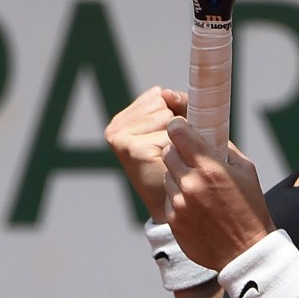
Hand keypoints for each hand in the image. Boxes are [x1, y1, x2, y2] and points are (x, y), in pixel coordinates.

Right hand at [104, 87, 186, 222]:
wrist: (179, 204)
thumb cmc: (183, 163)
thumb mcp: (179, 126)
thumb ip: (176, 103)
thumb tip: (165, 93)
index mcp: (123, 119)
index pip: (160, 95)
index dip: (177, 111)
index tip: (177, 137)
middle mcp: (115, 127)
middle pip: (163, 101)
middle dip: (178, 123)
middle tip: (175, 151)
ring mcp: (121, 137)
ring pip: (168, 115)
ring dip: (179, 136)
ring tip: (173, 158)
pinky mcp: (132, 148)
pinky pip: (170, 130)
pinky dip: (179, 147)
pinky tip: (170, 165)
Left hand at [162, 117, 274, 270]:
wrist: (245, 252)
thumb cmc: (250, 209)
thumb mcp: (247, 172)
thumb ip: (225, 149)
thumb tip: (208, 132)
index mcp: (210, 168)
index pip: (177, 133)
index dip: (178, 127)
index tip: (181, 128)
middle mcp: (190, 183)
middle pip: (167, 152)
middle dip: (178, 151)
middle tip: (191, 158)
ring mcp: (179, 204)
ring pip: (166, 175)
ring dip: (177, 176)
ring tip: (197, 187)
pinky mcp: (173, 220)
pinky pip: (168, 198)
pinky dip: (178, 198)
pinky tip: (196, 207)